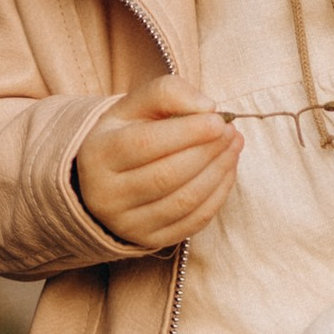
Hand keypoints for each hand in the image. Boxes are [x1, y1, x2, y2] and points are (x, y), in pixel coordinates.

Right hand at [74, 72, 239, 249]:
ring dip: (219, 172)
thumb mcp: (136, 106)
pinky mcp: (150, 240)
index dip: (187, 132)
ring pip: (184, 201)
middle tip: (230, 132)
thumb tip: (207, 107)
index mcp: (98, 154)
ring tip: (234, 146)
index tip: (218, 120)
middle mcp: (107, 195)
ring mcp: (128, 223)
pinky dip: (218, 195)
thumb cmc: (128, 134)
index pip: (146, 144)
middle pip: (167, 175)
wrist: (108, 178)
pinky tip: (227, 170)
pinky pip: (194, 221)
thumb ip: (167, 93)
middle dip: (208, 152)